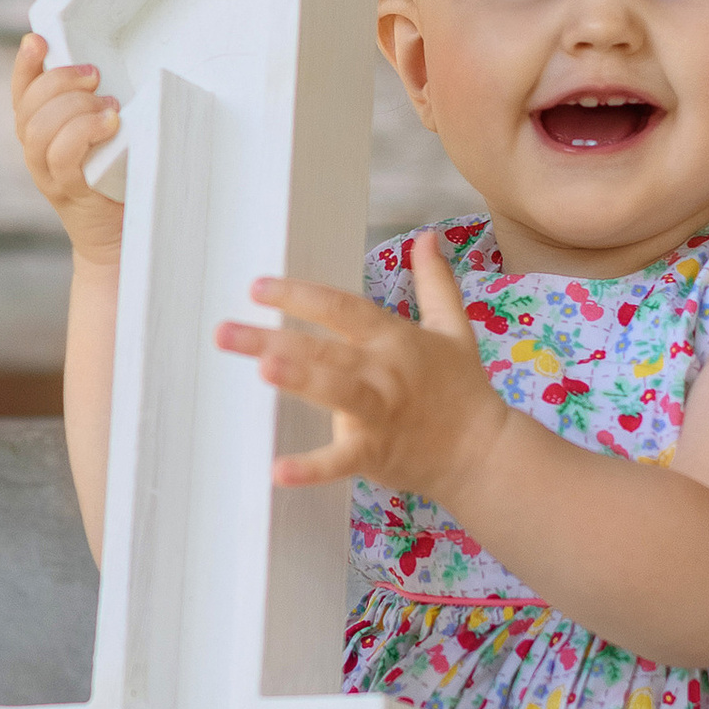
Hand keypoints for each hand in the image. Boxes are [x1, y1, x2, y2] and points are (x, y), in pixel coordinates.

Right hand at [12, 33, 124, 266]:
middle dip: (60, 81)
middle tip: (95, 75)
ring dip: (75, 108)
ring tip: (109, 106)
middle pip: (29, 106)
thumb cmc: (117, 177)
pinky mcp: (68, 191)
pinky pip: (63, 156)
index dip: (24, 64)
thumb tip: (108, 67)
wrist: (120, 235)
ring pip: (40, 129)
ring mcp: (47, 174)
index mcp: (40, 131)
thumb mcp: (104, 134)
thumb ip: (96, 105)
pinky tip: (110, 124)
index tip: (38, 40)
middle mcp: (36, 151)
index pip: (21, 91)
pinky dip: (84, 133)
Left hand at [216, 235, 503, 504]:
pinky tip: (279, 471)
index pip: (341, 308)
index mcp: (394, 338)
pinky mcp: (378, 452)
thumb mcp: (454, 328)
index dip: (300, 296)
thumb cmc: (463, 390)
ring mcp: (381, 411)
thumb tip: (428, 236)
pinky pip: (341, 460)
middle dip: (273, 338)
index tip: (257, 287)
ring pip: (336, 390)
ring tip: (262, 368)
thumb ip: (435, 282)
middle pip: (324, 348)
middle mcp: (385, 370)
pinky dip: (312, 468)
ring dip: (300, 378)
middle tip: (224, 331)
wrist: (484, 452)